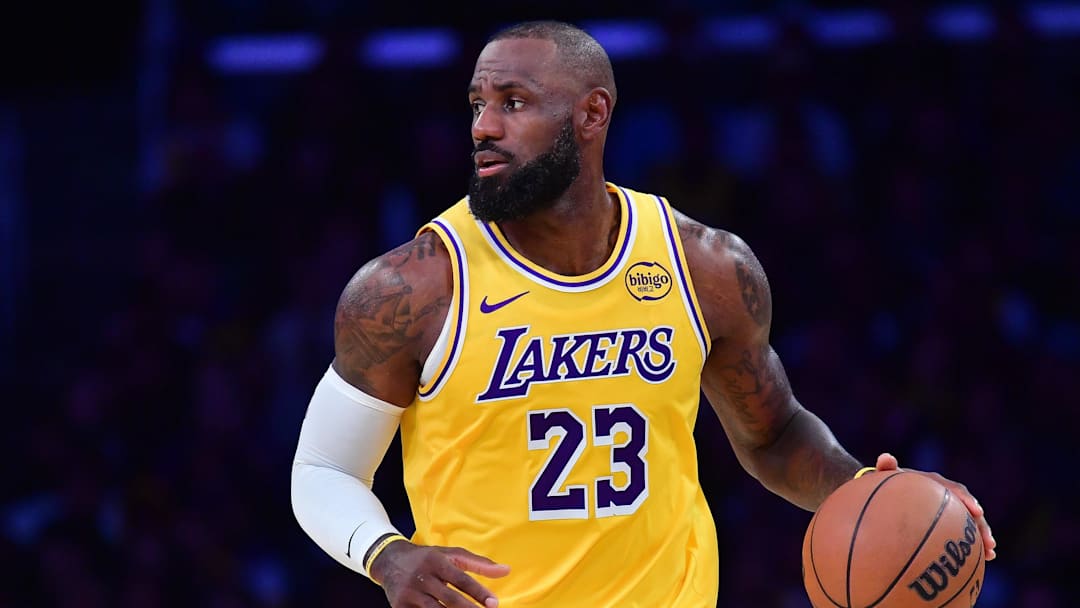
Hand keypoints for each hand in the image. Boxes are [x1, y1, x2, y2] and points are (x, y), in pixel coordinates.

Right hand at [370, 539, 510, 606]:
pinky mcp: (399, 606)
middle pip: (450, 599)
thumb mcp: (451, 554)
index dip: (478, 592)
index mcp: (436, 561)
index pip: (461, 579)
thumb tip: (506, 570)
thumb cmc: (428, 557)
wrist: (389, 560)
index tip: (494, 603)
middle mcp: (422, 577)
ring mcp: (409, 593)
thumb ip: (479, 563)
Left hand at [873, 452, 996, 560]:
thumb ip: (886, 467)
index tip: (977, 511)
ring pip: (970, 522)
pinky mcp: (947, 520)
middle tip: (989, 541)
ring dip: (982, 536)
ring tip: (991, 553)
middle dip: (981, 524)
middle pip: (969, 509)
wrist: (886, 490)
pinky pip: (962, 532)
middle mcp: (946, 494)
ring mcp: (948, 508)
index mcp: (934, 483)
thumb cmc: (885, 483)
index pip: (954, 489)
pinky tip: (984, 560)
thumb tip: (886, 458)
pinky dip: (973, 544)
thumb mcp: (885, 475)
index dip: (966, 499)